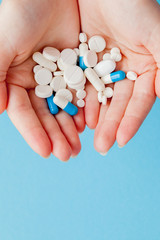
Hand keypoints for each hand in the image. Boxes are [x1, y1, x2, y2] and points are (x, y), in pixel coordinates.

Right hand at [0, 0, 84, 159]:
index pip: (24, 114)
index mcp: (15, 81)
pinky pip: (79, 93)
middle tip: (68, 155)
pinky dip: (83, 108)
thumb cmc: (20, 13)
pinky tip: (87, 123)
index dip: (34, 133)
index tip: (46, 152)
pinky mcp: (74, 68)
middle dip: (56, 136)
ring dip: (70, 128)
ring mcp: (56, 77)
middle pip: (45, 115)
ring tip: (79, 147)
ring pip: (63, 108)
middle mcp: (35, 83)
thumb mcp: (2, 46)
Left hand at [78, 0, 159, 153]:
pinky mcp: (86, 61)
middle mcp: (126, 71)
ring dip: (96, 118)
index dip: (131, 121)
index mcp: (146, 67)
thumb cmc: (132, 5)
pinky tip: (78, 115)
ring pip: (101, 98)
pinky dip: (82, 100)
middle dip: (111, 125)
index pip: (139, 101)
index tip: (121, 140)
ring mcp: (105, 67)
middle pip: (119, 104)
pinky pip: (84, 85)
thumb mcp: (155, 33)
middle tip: (102, 147)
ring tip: (90, 136)